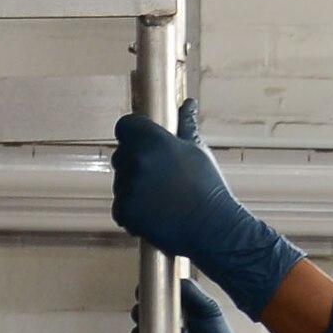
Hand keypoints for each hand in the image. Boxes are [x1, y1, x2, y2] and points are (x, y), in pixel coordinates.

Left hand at [110, 100, 302, 318]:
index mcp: (153, 140)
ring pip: (120, 182)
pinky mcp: (125, 211)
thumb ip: (185, 125)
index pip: (125, 125)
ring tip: (163, 199)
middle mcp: (138, 161)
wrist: (212, 228)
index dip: (133, 133)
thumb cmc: (207, 187)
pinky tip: (155, 214)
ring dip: (134, 189)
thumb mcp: (197, 151)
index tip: (144, 144)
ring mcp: (129, 187)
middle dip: (134, 164)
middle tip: (161, 179)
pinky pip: (120, 207)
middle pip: (121, 155)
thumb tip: (187, 103)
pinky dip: (132, 212)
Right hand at [130, 280, 291, 332]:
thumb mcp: (208, 308)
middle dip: (141, 313)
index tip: (145, 292)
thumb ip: (191, 291)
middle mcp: (165, 328)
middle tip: (154, 315)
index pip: (153, 299)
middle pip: (140, 315)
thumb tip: (173, 279)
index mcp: (176, 312)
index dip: (146, 295)